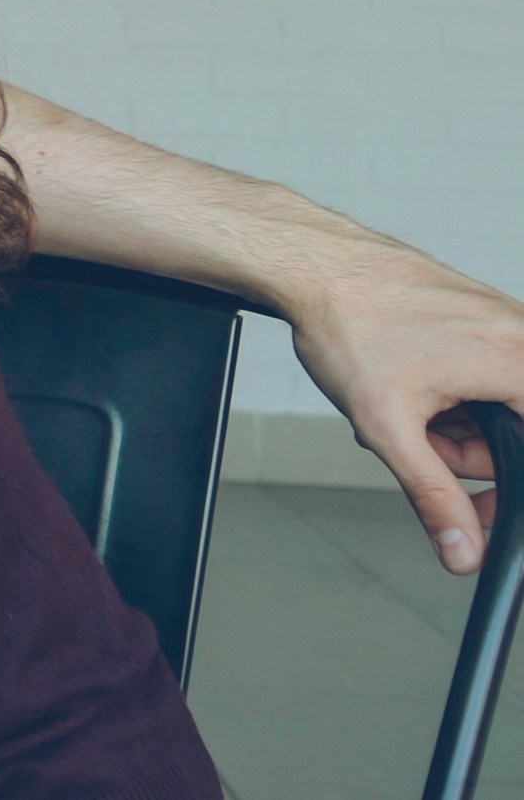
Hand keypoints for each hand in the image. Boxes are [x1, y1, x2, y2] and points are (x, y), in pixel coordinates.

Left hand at [284, 241, 523, 571]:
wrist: (313, 263)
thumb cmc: (349, 325)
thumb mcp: (389, 426)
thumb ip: (434, 496)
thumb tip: (462, 551)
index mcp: (519, 364)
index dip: (499, 484)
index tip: (473, 509)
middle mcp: (523, 337)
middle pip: (516, 431)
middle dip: (463, 449)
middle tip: (414, 438)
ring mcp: (505, 322)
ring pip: (498, 405)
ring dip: (450, 422)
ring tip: (400, 405)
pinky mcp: (484, 314)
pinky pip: (484, 374)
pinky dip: (449, 392)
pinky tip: (409, 385)